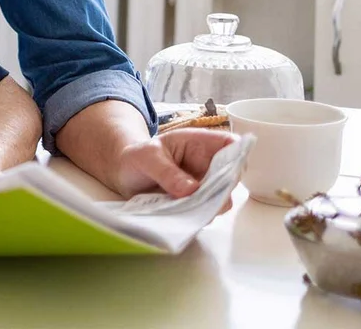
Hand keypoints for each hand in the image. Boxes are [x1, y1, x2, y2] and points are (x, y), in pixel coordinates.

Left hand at [115, 129, 238, 211]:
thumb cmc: (138, 156)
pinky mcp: (196, 203)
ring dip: (208, 206)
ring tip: (186, 207)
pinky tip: (181, 215)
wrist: (124, 173)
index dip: (236, 157)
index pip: (231, 144)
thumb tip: (191, 190)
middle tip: (200, 197)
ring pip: (221, 199)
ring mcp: (203, 186)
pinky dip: (197, 216)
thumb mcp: (148, 157)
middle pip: (232, 177)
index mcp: (199, 144)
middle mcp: (207, 165)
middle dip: (222, 190)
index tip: (226, 174)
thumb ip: (167, 172)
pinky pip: (205, 212)